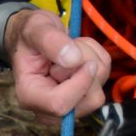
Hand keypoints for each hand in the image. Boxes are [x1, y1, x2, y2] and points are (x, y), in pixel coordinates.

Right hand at [3, 8, 110, 128]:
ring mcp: (71, 103)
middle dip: (86, 66)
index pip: (59, 105)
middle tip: (68, 47)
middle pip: (89, 99)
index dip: (78, 83)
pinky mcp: (86, 94)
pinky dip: (97, 56)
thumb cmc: (31, 33)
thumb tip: (73, 59)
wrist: (38, 34)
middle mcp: (50, 108)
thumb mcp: (35, 28)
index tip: (80, 58)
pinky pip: (105, 75)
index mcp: (30, 96)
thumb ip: (50, 41)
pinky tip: (79, 52)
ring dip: (92, 58)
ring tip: (71, 47)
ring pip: (99, 89)